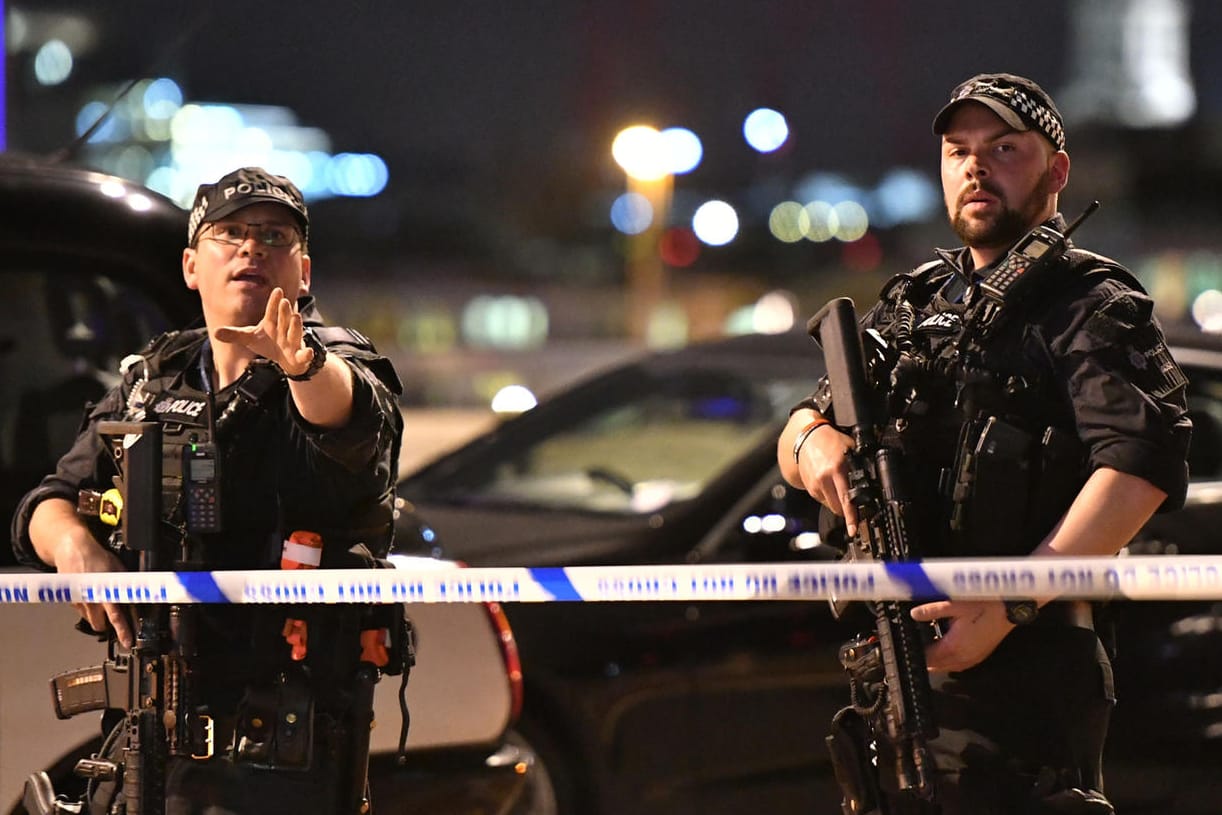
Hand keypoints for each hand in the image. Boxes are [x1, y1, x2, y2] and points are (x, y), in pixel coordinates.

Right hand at [52, 533, 133, 647]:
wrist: (74, 551)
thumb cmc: (97, 558)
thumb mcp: (119, 570)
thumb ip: (127, 586)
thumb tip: (140, 595)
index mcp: (105, 594)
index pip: (117, 618)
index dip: (123, 631)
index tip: (128, 642)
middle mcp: (91, 601)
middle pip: (100, 625)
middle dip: (109, 626)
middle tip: (117, 622)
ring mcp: (79, 602)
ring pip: (91, 620)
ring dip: (99, 618)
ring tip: (104, 605)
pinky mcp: (71, 600)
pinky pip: (82, 612)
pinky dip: (89, 609)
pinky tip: (93, 598)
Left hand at [214, 287, 315, 376]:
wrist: (286, 360)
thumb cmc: (269, 344)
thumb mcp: (250, 338)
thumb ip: (235, 334)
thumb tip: (215, 333)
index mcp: (272, 324)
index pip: (272, 312)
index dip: (274, 302)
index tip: (277, 290)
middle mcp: (284, 330)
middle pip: (284, 320)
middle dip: (284, 312)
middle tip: (285, 302)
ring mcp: (292, 343)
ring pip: (295, 334)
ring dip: (296, 326)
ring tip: (296, 317)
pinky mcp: (299, 356)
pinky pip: (304, 355)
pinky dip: (307, 354)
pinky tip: (308, 351)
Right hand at [795, 424, 859, 534]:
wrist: (806, 438)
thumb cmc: (830, 442)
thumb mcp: (850, 448)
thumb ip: (860, 465)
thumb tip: (874, 481)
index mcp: (837, 469)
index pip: (846, 498)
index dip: (851, 516)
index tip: (854, 529)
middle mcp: (824, 478)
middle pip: (838, 507)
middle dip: (848, 510)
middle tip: (855, 508)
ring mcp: (815, 484)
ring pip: (831, 505)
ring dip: (838, 503)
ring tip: (841, 489)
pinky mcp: (809, 487)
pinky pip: (823, 500)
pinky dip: (829, 497)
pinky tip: (832, 485)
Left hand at [910, 599, 1010, 672]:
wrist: (1009, 608)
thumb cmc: (984, 605)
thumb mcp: (953, 605)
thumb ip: (932, 611)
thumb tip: (914, 614)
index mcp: (953, 647)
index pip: (928, 659)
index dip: (917, 654)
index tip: (909, 647)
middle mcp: (963, 657)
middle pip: (937, 666)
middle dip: (925, 659)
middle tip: (916, 647)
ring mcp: (973, 658)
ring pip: (948, 667)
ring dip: (937, 661)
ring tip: (928, 648)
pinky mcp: (980, 656)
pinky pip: (960, 664)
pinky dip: (950, 660)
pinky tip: (947, 649)